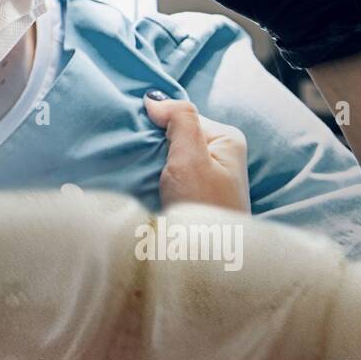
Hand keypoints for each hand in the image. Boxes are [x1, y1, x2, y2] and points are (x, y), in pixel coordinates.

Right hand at [145, 93, 249, 212]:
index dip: (158, 124)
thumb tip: (154, 97)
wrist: (208, 262)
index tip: (136, 137)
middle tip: (133, 156)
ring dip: (152, 164)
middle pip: (176, 136)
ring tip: (137, 173)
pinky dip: (155, 179)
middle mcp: (221, 155)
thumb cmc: (204, 208)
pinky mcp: (196, 197)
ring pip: (170, 157)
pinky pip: (170, 176)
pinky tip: (145, 187)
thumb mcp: (190, 158)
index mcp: (227, 139)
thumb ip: (179, 120)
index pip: (183, 117)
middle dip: (154, 145)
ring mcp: (209, 177)